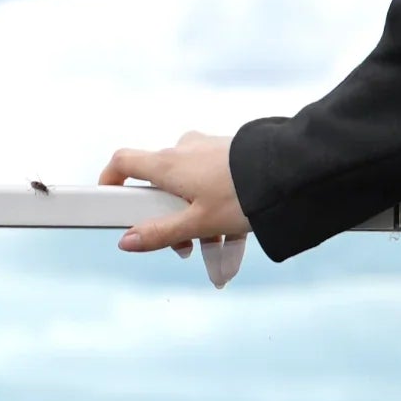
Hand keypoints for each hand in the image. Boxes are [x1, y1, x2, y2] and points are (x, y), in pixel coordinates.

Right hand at [101, 133, 249, 255]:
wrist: (290, 173)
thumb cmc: (242, 194)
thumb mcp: (198, 222)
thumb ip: (161, 233)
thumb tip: (127, 241)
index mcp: (168, 164)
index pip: (123, 162)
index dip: (111, 179)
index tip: (110, 198)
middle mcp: (184, 151)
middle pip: (162, 185)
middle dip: (171, 219)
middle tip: (187, 248)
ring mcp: (208, 150)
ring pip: (192, 189)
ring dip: (200, 220)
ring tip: (220, 250)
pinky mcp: (230, 154)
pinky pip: (214, 184)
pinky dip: (218, 209)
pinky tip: (236, 234)